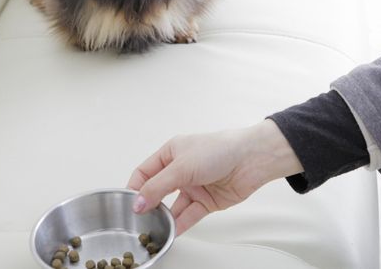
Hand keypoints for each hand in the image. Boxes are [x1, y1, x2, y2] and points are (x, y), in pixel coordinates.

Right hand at [127, 120, 302, 234]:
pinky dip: (180, 224)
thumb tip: (138, 202)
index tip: (128, 204)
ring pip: (173, 206)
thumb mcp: (181, 166)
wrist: (252, 159)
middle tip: (139, 220)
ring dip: (165, 217)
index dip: (135, 188)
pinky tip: (171, 232)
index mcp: (171, 152)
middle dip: (148, 205)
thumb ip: (158, 187)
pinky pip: (188, 215)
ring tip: (155, 229)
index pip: (144, 172)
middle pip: (157, 191)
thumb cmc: (220, 149)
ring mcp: (194, 185)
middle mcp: (181, 169)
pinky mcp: (206, 200)